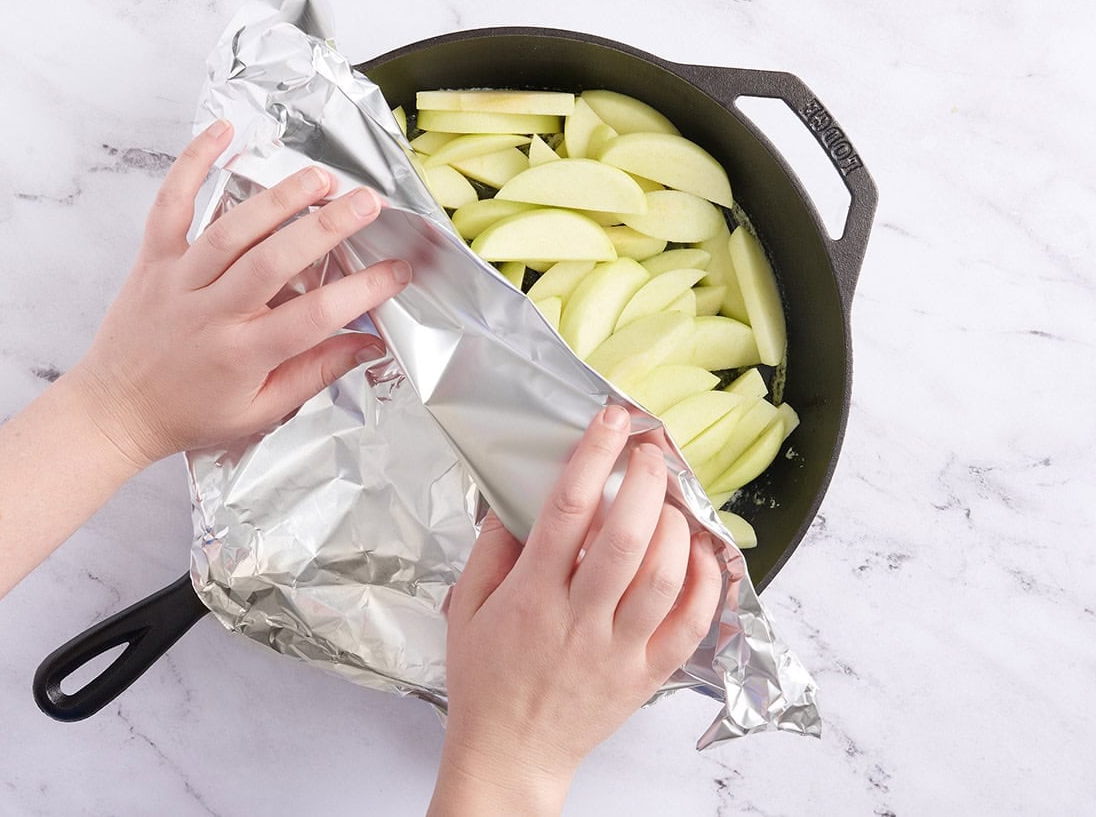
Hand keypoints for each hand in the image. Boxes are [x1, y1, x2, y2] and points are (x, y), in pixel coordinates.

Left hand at [68, 119, 409, 468]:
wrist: (114, 411)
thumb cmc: (191, 414)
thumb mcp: (261, 411)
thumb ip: (316, 373)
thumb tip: (370, 345)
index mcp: (241, 354)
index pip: (314, 318)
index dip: (362, 292)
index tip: (397, 272)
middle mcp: (210, 313)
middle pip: (274, 262)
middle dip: (326, 228)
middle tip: (367, 203)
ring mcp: (178, 280)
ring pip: (231, 230)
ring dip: (278, 198)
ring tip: (320, 177)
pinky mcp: (153, 259)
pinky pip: (171, 204)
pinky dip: (192, 163)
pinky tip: (224, 133)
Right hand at [430, 406, 723, 814]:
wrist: (511, 754)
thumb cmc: (486, 680)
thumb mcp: (470, 607)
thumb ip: (492, 549)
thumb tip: (515, 496)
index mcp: (531, 597)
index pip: (568, 511)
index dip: (594, 456)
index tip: (611, 421)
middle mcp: (579, 620)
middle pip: (626, 537)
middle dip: (647, 480)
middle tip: (651, 451)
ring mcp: (619, 650)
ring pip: (664, 577)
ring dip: (677, 526)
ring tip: (671, 500)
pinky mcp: (647, 675)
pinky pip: (690, 624)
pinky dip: (706, 581)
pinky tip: (701, 550)